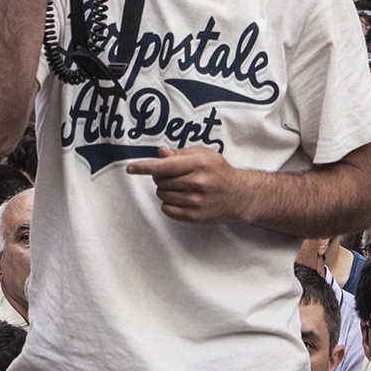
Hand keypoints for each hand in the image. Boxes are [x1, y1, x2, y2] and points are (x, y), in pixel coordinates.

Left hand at [128, 147, 254, 225]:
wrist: (239, 195)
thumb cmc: (218, 172)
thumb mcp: (203, 154)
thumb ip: (180, 153)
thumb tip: (160, 153)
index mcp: (198, 164)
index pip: (164, 166)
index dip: (144, 166)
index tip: (130, 168)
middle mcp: (197, 183)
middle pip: (160, 180)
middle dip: (161, 176)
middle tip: (174, 175)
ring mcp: (196, 201)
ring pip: (162, 195)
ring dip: (166, 190)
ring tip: (182, 187)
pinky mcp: (194, 217)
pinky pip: (167, 209)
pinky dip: (169, 203)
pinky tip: (182, 198)